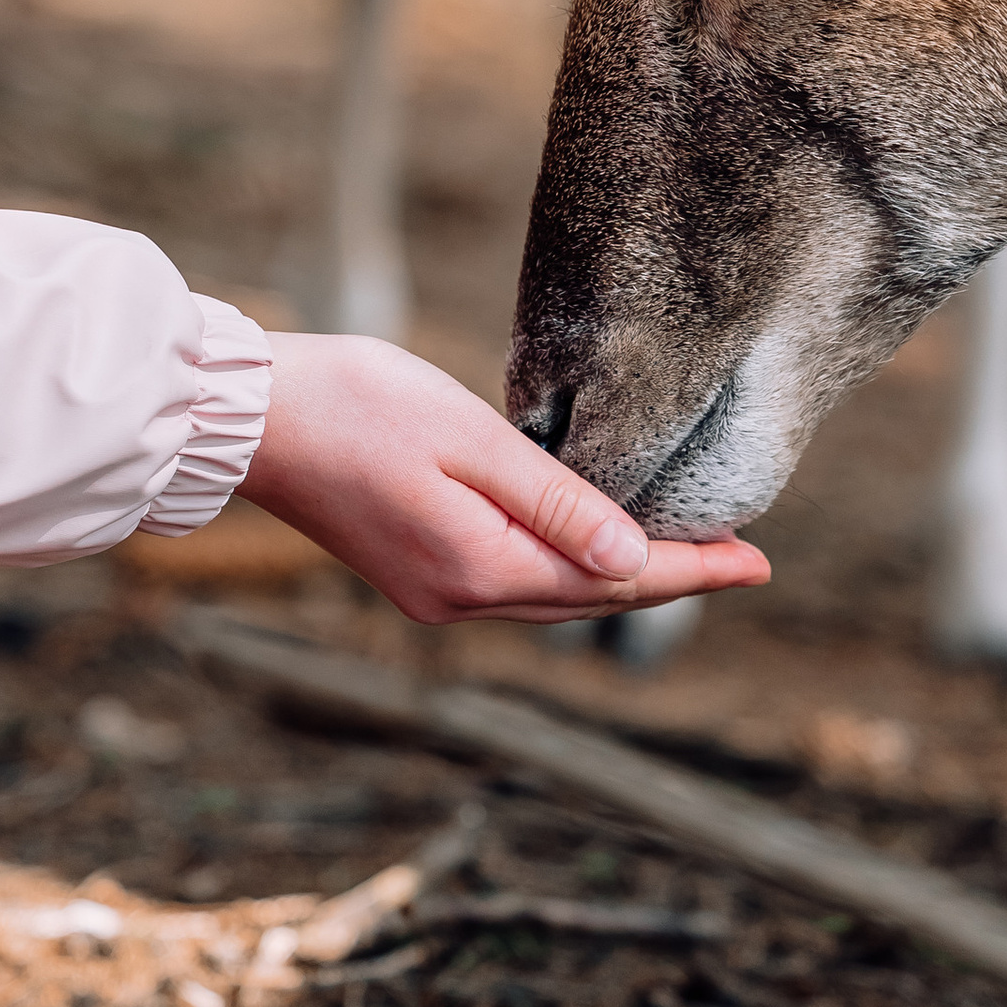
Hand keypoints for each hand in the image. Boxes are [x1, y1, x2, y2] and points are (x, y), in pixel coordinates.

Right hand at [238, 331, 767, 627]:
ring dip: (617, 579)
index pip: (614, 579)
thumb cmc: (355, 405)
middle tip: (741, 558)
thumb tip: (633, 558)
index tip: (758, 560)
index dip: (691, 570)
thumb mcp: (470, 440)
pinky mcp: (412, 574)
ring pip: (550, 599)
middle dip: (666, 578)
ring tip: (682, 555)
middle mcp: (458, 598)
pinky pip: (513, 587)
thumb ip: (555, 501)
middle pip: (589, 601)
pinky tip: (589, 548)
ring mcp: (431, 593)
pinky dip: (565, 572)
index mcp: (480, 567)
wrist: (248, 419)